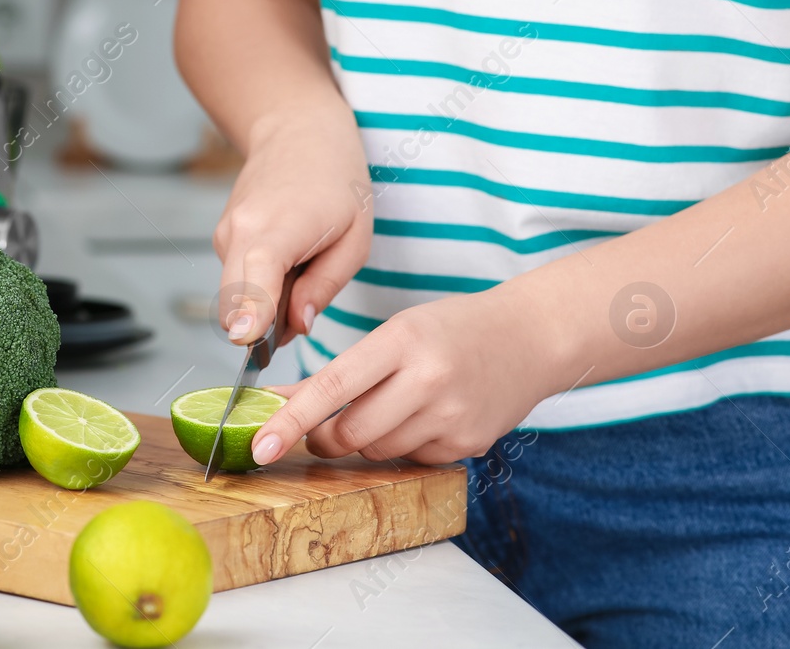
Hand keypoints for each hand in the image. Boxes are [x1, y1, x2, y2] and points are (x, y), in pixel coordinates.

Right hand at [215, 100, 370, 344]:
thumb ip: (323, 287)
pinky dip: (259, 285)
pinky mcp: (221, 237)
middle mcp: (238, 231)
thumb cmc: (334, 178)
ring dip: (264, 304)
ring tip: (303, 269)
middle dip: (262, 329)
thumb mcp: (354, 238)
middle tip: (303, 314)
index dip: (251, 313)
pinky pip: (237, 279)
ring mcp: (224, 234)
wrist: (298, 130)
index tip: (247, 341)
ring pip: (235, 296)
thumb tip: (296, 326)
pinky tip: (288, 258)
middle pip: (234, 303)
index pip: (255, 277)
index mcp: (277, 228)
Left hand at [251, 287, 568, 466]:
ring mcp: (452, 416)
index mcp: (402, 341)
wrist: (530, 338)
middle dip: (323, 437)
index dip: (291, 419)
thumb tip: (276, 401)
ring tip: (387, 409)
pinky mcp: (468, 444)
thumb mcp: (394, 333)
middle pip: (349, 432)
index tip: (260, 444)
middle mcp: (428, 380)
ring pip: (376, 451)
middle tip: (319, 429)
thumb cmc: (451, 330)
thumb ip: (339, 371)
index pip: (332, 387)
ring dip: (365, 440)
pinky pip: (411, 459)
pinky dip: (403, 445)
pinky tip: (422, 418)